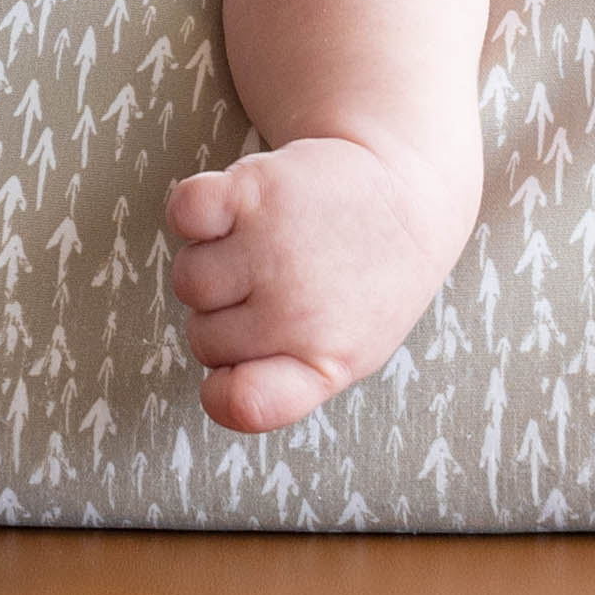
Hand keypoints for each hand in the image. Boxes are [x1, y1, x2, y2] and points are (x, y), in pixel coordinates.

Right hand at [165, 135, 459, 433]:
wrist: (410, 193)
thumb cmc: (367, 284)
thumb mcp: (349, 354)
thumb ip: (287, 384)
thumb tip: (217, 386)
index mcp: (324, 363)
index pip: (244, 404)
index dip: (223, 392)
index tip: (236, 371)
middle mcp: (297, 311)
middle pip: (202, 336)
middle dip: (225, 315)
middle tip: (272, 284)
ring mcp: (275, 248)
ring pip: (188, 280)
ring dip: (210, 262)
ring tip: (259, 245)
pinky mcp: (257, 190)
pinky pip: (185, 213)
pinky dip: (194, 211)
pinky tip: (232, 211)